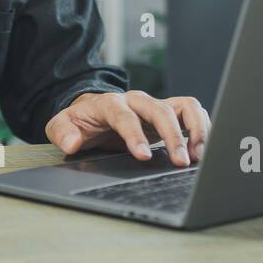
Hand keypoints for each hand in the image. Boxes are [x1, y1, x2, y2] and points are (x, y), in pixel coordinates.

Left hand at [45, 90, 209, 166]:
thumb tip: (72, 143)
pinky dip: (201, 129)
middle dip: (174, 136)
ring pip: (184, 106)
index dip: (135, 135)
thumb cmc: (81, 120)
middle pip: (161, 109)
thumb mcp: (61, 124)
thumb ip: (63, 132)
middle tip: (181, 162)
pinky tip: (201, 150)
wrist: (92, 110)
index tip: (144, 156)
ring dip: (195, 130)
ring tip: (198, 157)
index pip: (125, 116)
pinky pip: (192, 112)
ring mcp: (155, 105)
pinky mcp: (168, 113)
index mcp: (110, 103)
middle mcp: (137, 100)